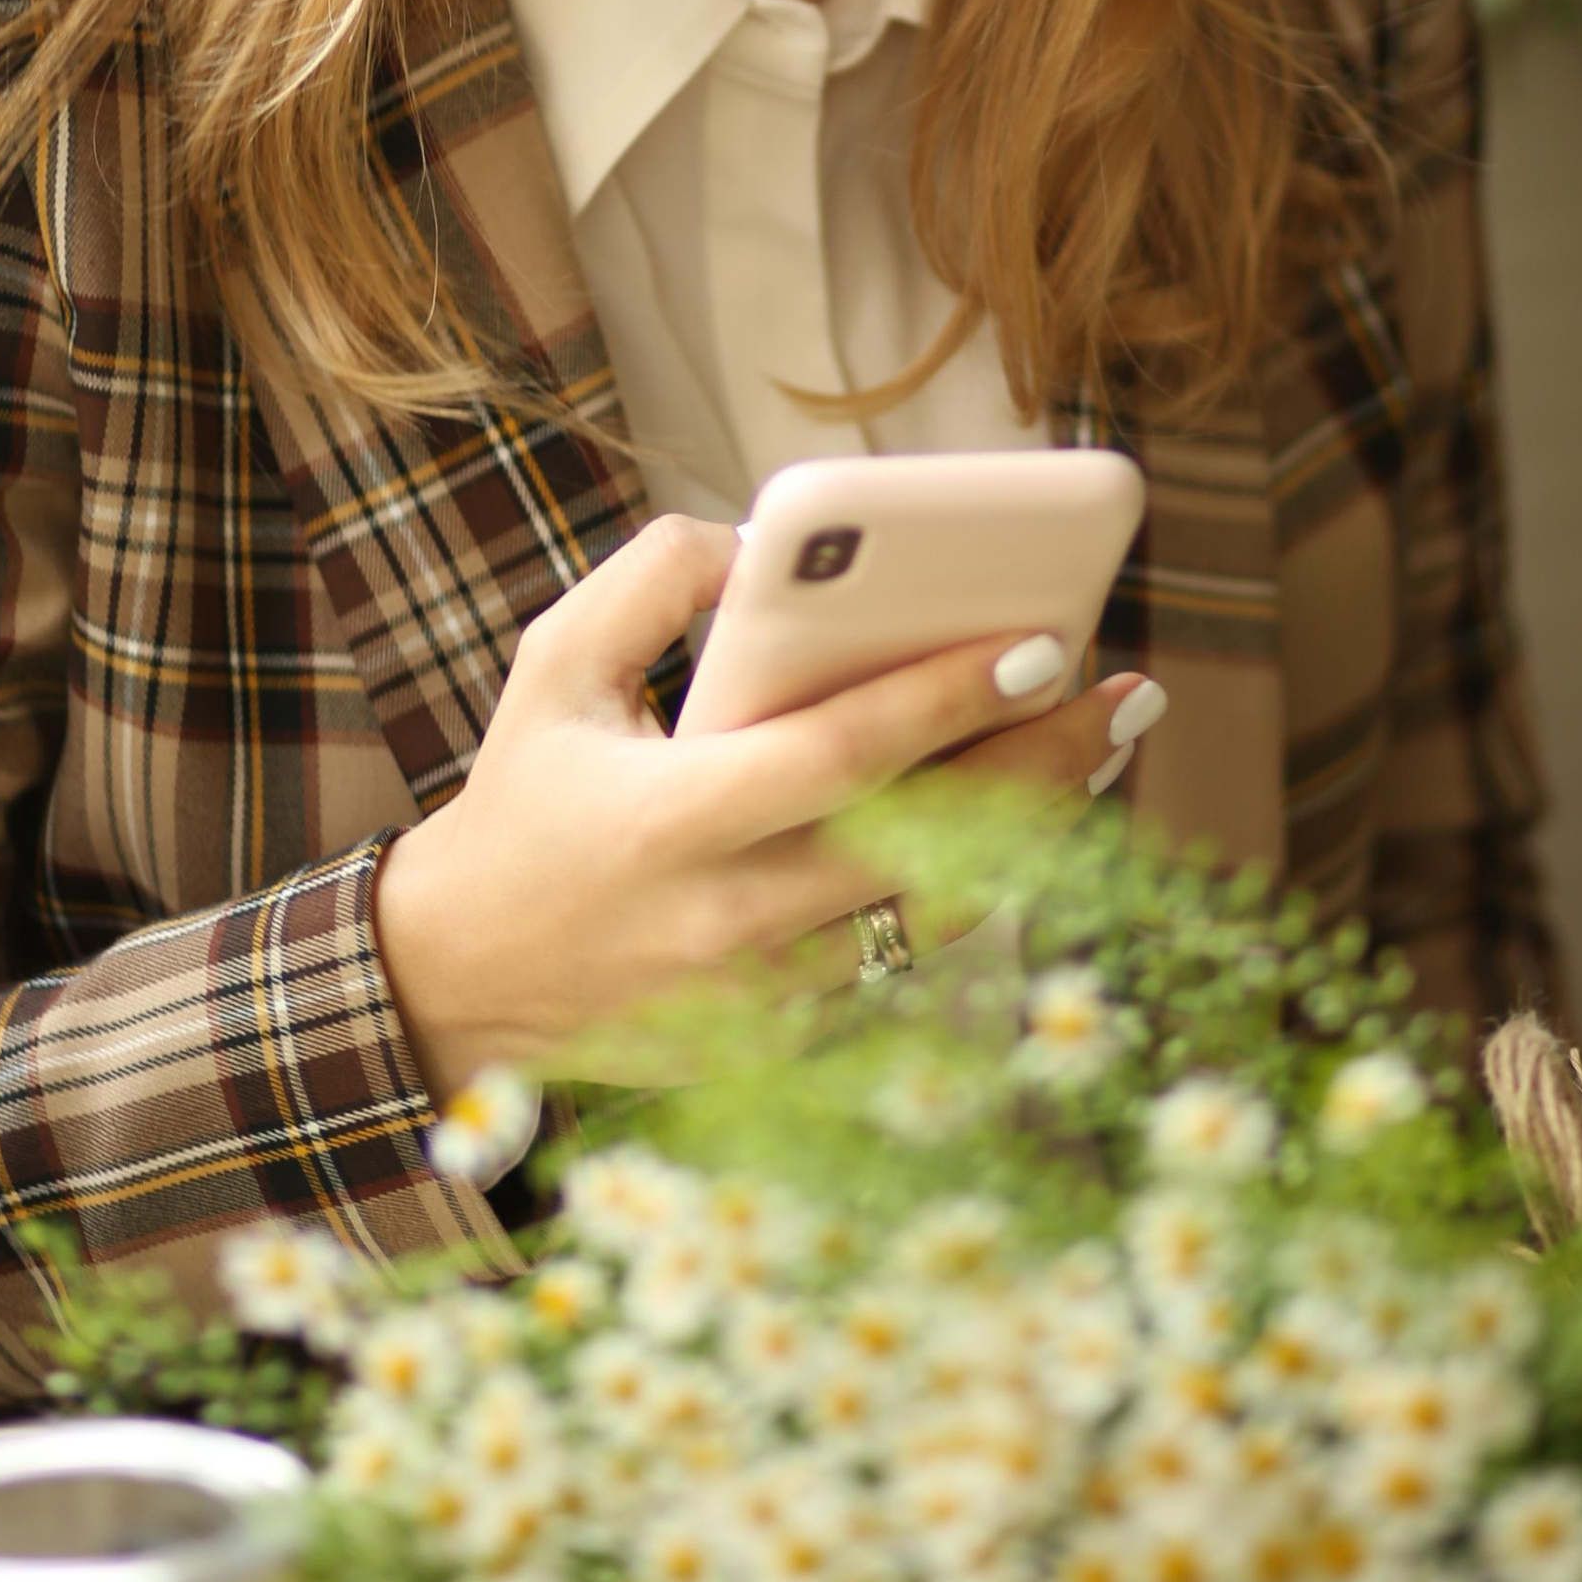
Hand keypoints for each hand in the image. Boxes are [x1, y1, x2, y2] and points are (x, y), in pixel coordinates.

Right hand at [369, 511, 1158, 1097]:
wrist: (456, 980)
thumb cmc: (522, 799)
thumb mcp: (554, 666)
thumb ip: (651, 580)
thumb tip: (759, 542)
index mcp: (672, 821)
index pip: (844, 758)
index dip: (951, 701)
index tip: (1043, 648)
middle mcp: (729, 920)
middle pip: (927, 843)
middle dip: (1042, 767)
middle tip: (1125, 699)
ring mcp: (762, 996)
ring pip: (936, 914)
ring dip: (1029, 833)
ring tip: (1095, 752)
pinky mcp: (780, 1040)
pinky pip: (902, 961)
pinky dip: (965, 891)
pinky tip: (1018, 827)